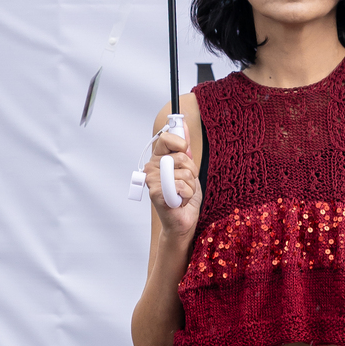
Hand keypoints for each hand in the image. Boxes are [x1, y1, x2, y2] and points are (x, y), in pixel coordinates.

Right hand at [145, 118, 199, 239]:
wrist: (182, 221)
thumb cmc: (184, 196)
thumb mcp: (188, 168)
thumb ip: (185, 147)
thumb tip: (182, 124)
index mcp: (158, 158)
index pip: (166, 138)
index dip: (180, 143)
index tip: (185, 151)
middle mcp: (152, 167)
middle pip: (181, 156)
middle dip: (192, 172)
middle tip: (187, 182)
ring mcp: (152, 180)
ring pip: (184, 173)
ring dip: (191, 187)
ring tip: (183, 194)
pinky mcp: (156, 193)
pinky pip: (181, 186)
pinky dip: (187, 195)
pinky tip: (180, 201)